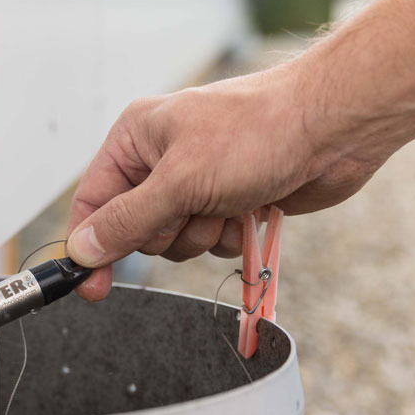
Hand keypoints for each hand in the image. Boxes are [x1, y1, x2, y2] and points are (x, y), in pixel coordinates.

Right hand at [66, 0, 414, 300]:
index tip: (90, 286)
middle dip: (168, 232)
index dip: (90, 245)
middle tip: (195, 209)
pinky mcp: (231, 200)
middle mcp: (162, 159)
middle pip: (136, 230)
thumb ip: (128, 220)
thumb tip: (82, 249)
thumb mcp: (181, 181)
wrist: (332, 128)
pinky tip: (251, 208)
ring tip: (230, 202)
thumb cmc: (257, 133)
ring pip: (177, 241)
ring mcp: (198, 181)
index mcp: (136, 138)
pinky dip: (230, 235)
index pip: (93, 201)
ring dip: (203, 234)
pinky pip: (212, 243)